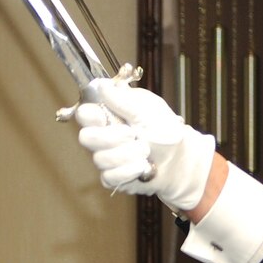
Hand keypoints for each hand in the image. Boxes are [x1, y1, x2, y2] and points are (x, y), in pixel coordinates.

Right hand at [74, 75, 215, 211]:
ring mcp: (106, 158)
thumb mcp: (146, 109)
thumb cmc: (164, 131)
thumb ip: (123, 100)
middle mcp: (104, 136)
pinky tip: (142, 166)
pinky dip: (128, 171)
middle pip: (87, 138)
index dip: (90, 116)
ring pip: (100, 158)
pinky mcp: (112, 177)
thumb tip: (102, 86)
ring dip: (127, 154)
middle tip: (132, 134)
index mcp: (109, 115)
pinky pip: (109, 176)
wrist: (178, 159)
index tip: (104, 116)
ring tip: (145, 151)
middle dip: (111, 138)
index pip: (84, 114)